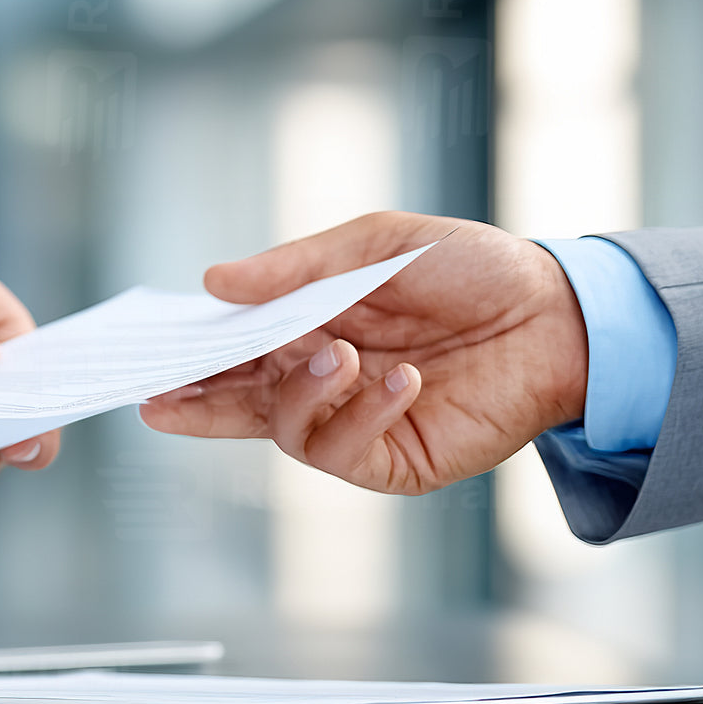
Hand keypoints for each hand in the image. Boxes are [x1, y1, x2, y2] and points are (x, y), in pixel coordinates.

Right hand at [140, 212, 588, 494]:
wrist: (556, 312)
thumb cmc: (470, 269)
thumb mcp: (375, 245)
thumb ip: (295, 268)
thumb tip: (212, 282)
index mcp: (311, 327)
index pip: (234, 353)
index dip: (190, 361)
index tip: (146, 366)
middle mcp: (325, 381)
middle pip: (240, 404)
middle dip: (198, 403)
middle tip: (160, 400)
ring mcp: (357, 423)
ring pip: (287, 430)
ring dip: (302, 392)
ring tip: (341, 353)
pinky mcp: (395, 458)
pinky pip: (347, 450)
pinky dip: (364, 412)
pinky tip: (399, 380)